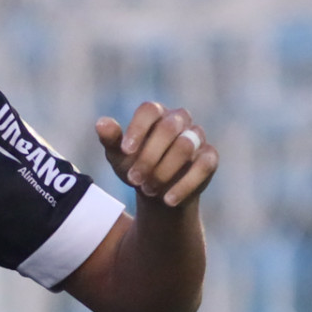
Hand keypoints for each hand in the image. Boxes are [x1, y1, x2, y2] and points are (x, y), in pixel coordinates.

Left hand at [95, 102, 217, 207]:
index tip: (125, 151)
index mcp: (156, 114)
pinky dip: (185, 185)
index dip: (137, 129)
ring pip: (185, 146)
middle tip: (133, 179)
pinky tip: (168, 200)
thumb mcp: (119, 156)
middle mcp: (179, 120)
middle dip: (149, 156)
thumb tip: (101, 123)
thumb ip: (111, 139)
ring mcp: (197, 137)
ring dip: (164, 171)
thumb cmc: (136, 167)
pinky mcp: (210, 157)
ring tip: (148, 191)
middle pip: (168, 128)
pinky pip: (203, 166)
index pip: (149, 110)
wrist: (157, 194)